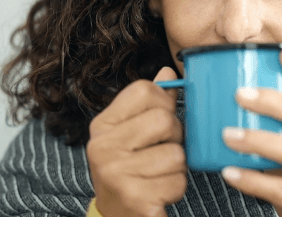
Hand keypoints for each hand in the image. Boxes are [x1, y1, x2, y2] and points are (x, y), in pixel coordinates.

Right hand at [86, 67, 187, 216]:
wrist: (116, 216)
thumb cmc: (131, 168)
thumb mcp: (134, 132)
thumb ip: (151, 103)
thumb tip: (168, 70)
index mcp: (103, 124)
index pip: (145, 90)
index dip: (164, 104)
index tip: (160, 123)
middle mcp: (103, 146)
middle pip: (165, 120)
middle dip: (175, 138)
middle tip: (162, 151)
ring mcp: (116, 173)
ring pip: (177, 154)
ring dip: (177, 167)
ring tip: (159, 174)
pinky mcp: (134, 198)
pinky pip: (178, 182)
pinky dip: (175, 188)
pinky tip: (158, 192)